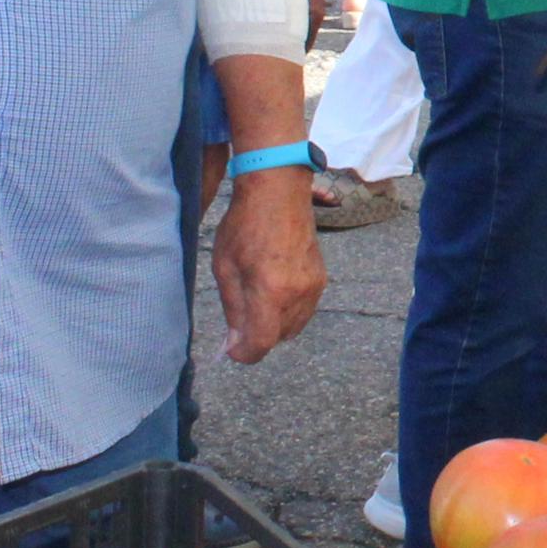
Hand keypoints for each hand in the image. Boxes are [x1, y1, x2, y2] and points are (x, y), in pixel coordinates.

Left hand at [213, 168, 326, 364]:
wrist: (279, 193)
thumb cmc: (245, 225)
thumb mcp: (225, 268)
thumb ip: (232, 309)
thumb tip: (234, 343)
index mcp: (270, 291)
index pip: (261, 344)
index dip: (244, 354)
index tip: (232, 348)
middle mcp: (297, 294)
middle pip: (277, 338)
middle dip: (256, 336)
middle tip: (238, 318)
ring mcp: (313, 288)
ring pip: (292, 327)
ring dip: (272, 325)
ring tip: (256, 300)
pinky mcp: (321, 280)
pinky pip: (304, 311)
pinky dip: (287, 311)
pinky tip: (273, 291)